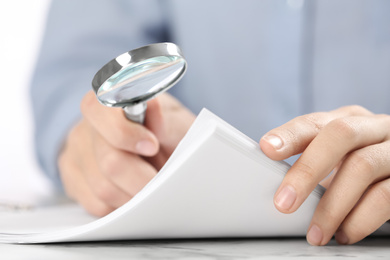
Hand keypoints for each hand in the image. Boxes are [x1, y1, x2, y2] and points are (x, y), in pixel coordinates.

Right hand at [58, 91, 194, 216]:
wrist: (150, 144)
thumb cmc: (164, 130)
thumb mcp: (174, 121)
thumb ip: (165, 118)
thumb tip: (152, 107)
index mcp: (110, 103)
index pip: (99, 111)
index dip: (125, 133)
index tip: (152, 146)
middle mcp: (87, 125)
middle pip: (109, 161)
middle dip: (142, 178)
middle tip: (160, 180)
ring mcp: (76, 152)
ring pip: (103, 188)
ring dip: (133, 195)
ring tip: (150, 188)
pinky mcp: (72, 178)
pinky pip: (95, 204)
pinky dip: (120, 205)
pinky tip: (132, 193)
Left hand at [260, 105, 389, 244]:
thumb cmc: (363, 166)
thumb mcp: (340, 157)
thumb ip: (315, 162)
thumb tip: (281, 189)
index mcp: (349, 120)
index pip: (315, 122)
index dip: (290, 134)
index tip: (267, 148)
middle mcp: (374, 128)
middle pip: (339, 135)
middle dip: (307, 170)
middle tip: (284, 203)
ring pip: (362, 166)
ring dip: (332, 205)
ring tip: (316, 233)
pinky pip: (385, 196)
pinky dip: (360, 219)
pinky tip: (344, 233)